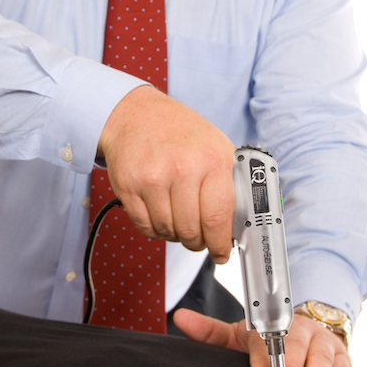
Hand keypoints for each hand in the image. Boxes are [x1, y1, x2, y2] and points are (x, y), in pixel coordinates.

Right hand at [97, 85, 234, 262]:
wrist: (137, 113)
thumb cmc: (179, 132)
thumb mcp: (215, 145)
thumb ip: (229, 182)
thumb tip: (238, 223)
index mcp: (212, 159)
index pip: (218, 218)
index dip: (220, 243)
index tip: (221, 253)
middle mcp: (183, 169)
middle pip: (191, 231)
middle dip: (197, 241)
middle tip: (198, 237)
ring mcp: (153, 178)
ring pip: (168, 231)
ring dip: (174, 233)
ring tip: (177, 218)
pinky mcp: (129, 186)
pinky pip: (145, 227)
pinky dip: (154, 228)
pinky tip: (159, 213)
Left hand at [172, 308, 351, 366]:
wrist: (306, 330)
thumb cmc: (268, 339)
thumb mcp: (240, 334)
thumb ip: (210, 331)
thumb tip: (180, 318)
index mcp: (271, 322)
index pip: (266, 338)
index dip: (263, 359)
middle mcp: (298, 328)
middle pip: (297, 345)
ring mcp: (321, 340)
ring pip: (322, 355)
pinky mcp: (341, 354)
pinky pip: (343, 365)